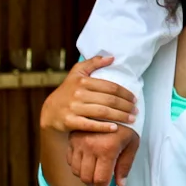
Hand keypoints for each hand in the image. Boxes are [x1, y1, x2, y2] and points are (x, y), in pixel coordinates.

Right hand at [42, 57, 139, 185]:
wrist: (50, 112)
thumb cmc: (68, 91)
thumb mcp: (77, 73)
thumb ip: (93, 63)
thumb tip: (112, 57)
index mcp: (83, 81)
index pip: (111, 87)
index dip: (125, 93)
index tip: (135, 99)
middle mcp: (78, 94)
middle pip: (109, 100)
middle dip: (126, 106)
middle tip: (136, 111)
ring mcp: (73, 108)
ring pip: (103, 112)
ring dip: (120, 116)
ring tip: (132, 119)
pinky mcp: (69, 121)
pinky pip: (90, 125)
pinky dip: (103, 127)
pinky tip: (115, 128)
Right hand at [69, 126, 139, 185]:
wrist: (113, 107)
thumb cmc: (127, 127)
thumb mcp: (133, 144)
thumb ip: (125, 165)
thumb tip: (119, 184)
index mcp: (107, 149)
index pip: (101, 180)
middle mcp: (90, 147)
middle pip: (87, 178)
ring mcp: (78, 143)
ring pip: (77, 171)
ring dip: (85, 177)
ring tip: (95, 174)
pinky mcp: (72, 140)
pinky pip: (70, 161)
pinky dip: (77, 167)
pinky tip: (87, 165)